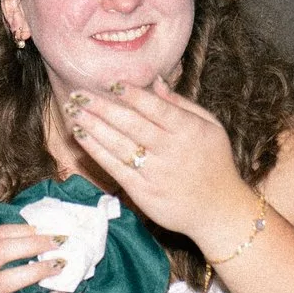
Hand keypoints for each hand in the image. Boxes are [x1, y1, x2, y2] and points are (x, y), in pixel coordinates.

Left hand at [64, 82, 252, 252]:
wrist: (219, 210)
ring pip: (119, 145)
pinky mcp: (143, 193)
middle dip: (102, 107)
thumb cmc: (215, 163)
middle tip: (79, 93)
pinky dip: (96, 151)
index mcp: (189, 130)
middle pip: (131, 124)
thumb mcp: (211, 127)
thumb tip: (156, 81)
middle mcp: (171, 150)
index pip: (155, 107)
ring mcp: (156, 173)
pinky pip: (115, 168)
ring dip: (93, 126)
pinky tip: (81, 136)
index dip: (131, 94)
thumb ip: (182, 104)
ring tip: (73, 111)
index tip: (110, 83)